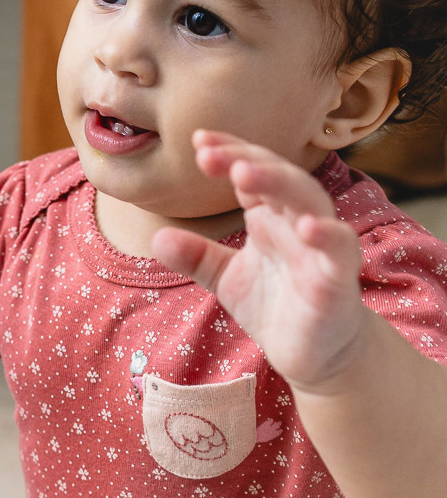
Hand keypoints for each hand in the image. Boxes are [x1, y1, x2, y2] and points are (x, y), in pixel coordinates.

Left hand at [151, 131, 365, 389]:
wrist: (314, 356)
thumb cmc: (275, 306)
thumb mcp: (226, 279)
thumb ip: (196, 256)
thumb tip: (156, 238)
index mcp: (270, 216)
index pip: (253, 172)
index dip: (230, 153)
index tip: (198, 141)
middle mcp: (298, 222)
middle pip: (279, 178)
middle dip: (247, 161)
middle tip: (210, 153)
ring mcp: (321, 248)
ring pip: (309, 202)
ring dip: (280, 183)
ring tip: (244, 173)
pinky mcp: (339, 280)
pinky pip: (340, 249)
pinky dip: (327, 236)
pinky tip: (306, 227)